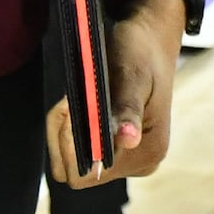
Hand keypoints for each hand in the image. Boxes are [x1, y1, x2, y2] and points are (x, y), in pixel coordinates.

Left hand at [48, 0, 183, 186]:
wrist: (150, 39)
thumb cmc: (140, 51)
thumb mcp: (131, 74)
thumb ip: (127, 108)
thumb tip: (129, 139)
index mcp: (146, 151)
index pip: (86, 174)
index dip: (69, 145)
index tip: (74, 105)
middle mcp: (139, 164)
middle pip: (75, 171)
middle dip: (64, 135)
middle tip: (72, 98)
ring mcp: (128, 159)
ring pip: (72, 162)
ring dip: (65, 128)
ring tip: (78, 97)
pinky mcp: (117, 150)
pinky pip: (80, 153)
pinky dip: (72, 129)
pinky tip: (83, 104)